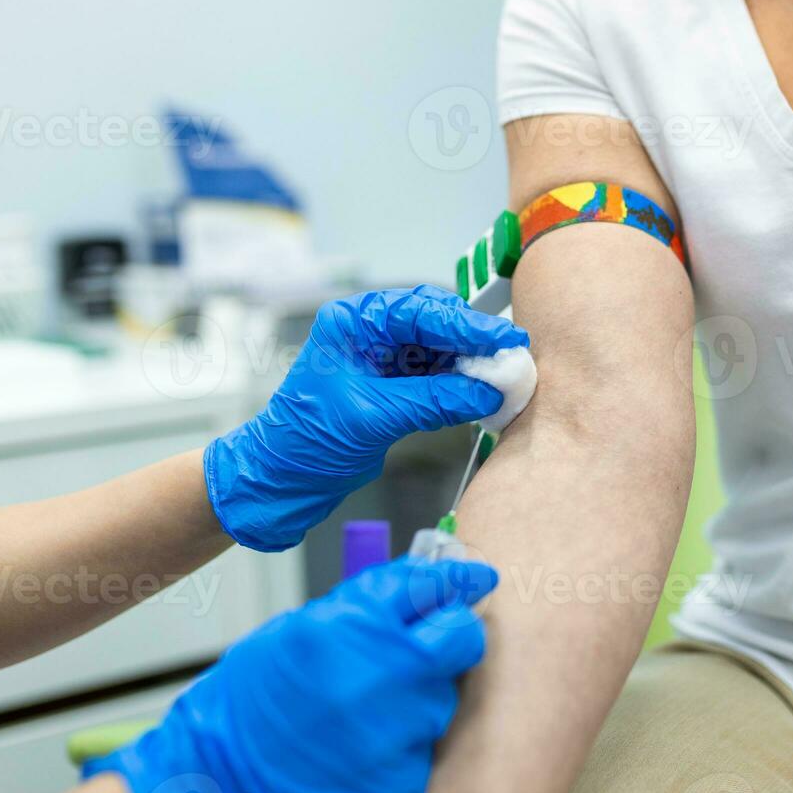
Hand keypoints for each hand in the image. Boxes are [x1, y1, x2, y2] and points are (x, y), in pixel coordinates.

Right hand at [84, 556, 498, 792]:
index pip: (431, 586)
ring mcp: (397, 735)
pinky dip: (399, 748)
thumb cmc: (249, 706)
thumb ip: (362, 608)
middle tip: (433, 642)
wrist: (219, 789)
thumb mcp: (297, 632)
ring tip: (365, 712)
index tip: (474, 576)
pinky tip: (358, 751)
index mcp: (351, 627)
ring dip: (418, 699)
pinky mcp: (401, 783)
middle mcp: (383, 677)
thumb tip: (419, 586)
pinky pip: (421, 752)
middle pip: (460, 638)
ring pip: (441, 701)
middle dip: (453, 633)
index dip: (458, 578)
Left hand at [205, 284, 527, 551]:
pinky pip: (435, 375)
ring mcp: (381, 357)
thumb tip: (488, 391)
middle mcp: (368, 331)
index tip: (505, 339)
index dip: (468, 325)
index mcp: (353, 323)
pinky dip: (460, 384)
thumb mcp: (375, 418)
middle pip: (435, 322)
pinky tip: (482, 394)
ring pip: (440, 348)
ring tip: (503, 378)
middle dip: (474, 340)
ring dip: (471, 364)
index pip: (421, 312)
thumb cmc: (307, 443)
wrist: (280, 480)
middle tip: (512, 355)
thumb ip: (434, 401)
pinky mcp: (391, 385)